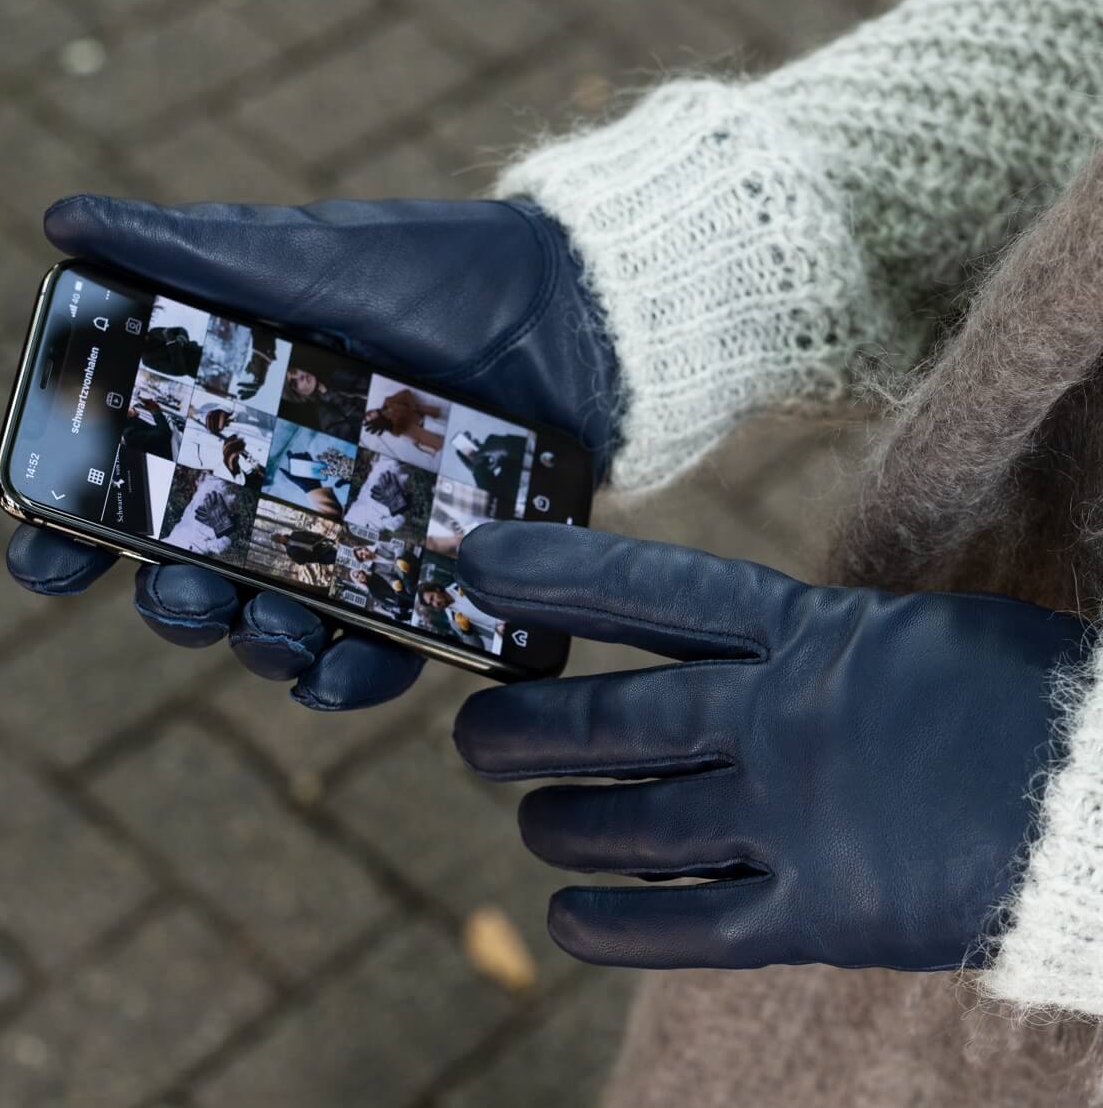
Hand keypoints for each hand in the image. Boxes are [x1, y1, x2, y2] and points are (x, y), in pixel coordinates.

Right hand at [7, 194, 617, 709]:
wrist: (571, 315)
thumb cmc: (434, 276)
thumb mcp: (309, 259)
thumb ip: (194, 255)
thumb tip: (64, 222)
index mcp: (239, 424)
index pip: (135, 489)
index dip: (78, 530)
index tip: (44, 558)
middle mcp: (288, 492)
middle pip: (200, 575)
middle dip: (175, 601)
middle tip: (178, 595)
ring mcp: (358, 542)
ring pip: (279, 622)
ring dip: (256, 642)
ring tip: (266, 632)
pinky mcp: (431, 579)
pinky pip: (379, 649)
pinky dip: (349, 674)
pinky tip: (331, 674)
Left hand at [452, 522, 1089, 971]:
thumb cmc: (1023, 699)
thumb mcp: (908, 637)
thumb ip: (811, 649)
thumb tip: (724, 658)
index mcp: (814, 637)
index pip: (656, 592)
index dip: (559, 575)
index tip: (477, 567)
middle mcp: (786, 722)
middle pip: (623, 723)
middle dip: (532, 726)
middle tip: (470, 732)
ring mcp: (802, 819)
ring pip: (643, 825)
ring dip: (569, 822)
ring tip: (525, 820)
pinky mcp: (831, 914)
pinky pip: (698, 927)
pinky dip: (622, 924)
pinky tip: (564, 918)